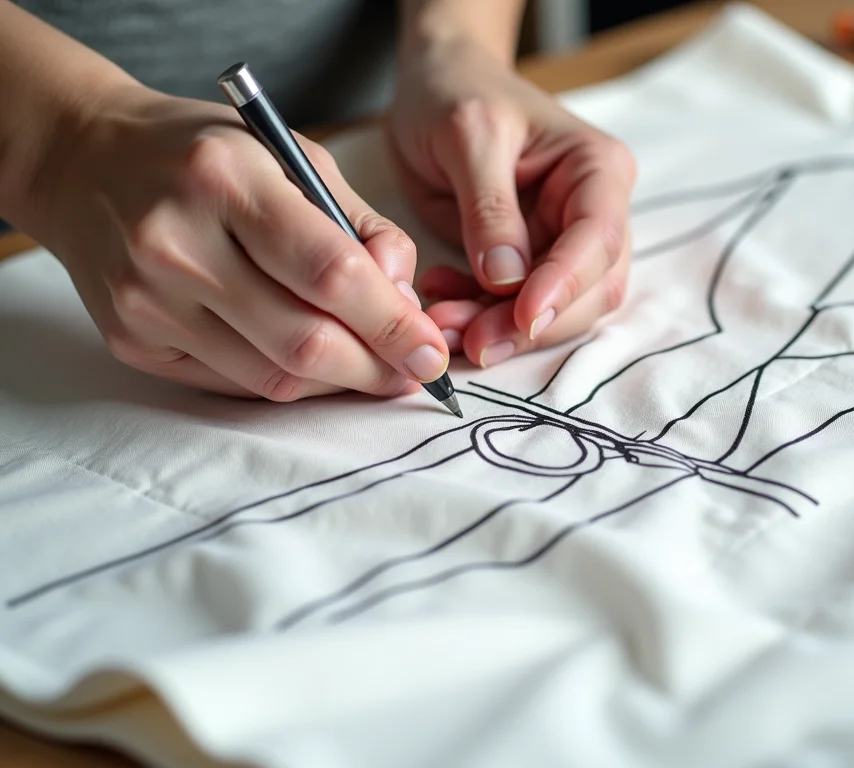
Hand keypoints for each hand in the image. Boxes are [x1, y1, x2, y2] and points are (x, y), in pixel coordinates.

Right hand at [29, 85, 451, 399]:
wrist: (84, 161)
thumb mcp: (294, 156)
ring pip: (271, 376)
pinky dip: (288, 381)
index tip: (434, 352)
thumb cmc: (208, 156)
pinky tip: (314, 364)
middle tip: (414, 373)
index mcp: (227, 180)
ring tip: (373, 368)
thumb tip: (407, 305)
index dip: (393, 324)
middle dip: (375, 368)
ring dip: (337, 383)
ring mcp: (146, 298)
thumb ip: (361, 227)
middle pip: (303, 339)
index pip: (331, 273)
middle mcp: (177, 242)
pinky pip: (233, 383)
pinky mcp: (132, 339)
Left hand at [388, 35, 635, 367]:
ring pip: (555, 312)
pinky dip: (480, 318)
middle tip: (471, 340)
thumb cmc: (457, 91)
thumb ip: (489, 207)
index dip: (566, 284)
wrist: (435, 84)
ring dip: (502, 330)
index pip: (599, 239)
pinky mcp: (528, 267)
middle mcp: (593, 213)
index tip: (523, 316)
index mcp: (597, 170)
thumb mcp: (468, 135)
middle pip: (587, 290)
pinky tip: (442, 302)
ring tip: (443, 325)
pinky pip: (515, 311)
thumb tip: (508, 279)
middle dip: (530, 323)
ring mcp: (563, 244)